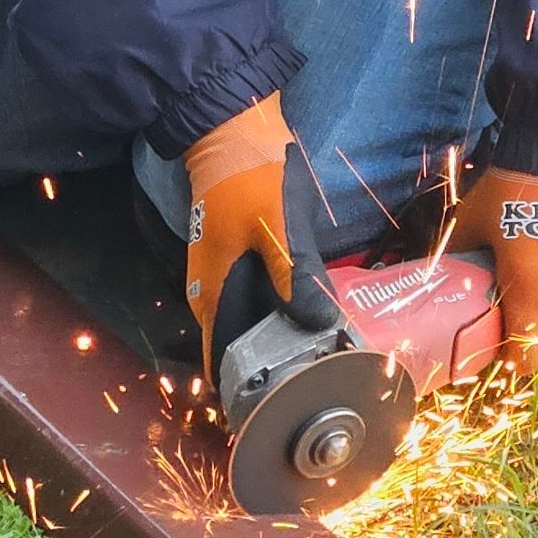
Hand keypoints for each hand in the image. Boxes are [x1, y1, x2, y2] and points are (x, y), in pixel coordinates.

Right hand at [182, 93, 338, 366]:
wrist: (233, 130)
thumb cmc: (251, 178)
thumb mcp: (277, 227)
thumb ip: (295, 277)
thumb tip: (318, 325)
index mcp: (212, 293)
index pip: (222, 359)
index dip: (249, 387)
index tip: (282, 406)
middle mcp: (213, 293)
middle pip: (242, 344)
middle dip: (276, 365)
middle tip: (320, 382)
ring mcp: (226, 275)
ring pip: (253, 322)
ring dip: (283, 338)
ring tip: (325, 358)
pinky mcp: (241, 260)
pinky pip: (262, 299)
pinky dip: (284, 311)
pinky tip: (316, 316)